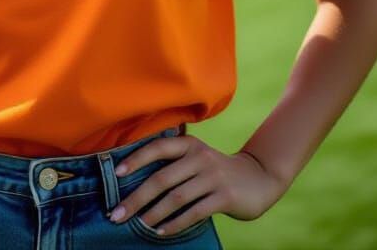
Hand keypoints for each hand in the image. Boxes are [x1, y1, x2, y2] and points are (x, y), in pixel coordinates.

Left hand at [107, 134, 286, 234]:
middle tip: (117, 214)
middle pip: (162, 178)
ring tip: (137, 225)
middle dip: (137, 198)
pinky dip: (175, 223)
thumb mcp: (197, 157)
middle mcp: (200, 157)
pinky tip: (161, 232)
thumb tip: (136, 179)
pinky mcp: (225, 197)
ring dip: (153, 214)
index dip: (136, 159)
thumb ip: (174, 162)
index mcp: (189, 144)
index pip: (158, 148)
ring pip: (176, 197)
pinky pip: (194, 212)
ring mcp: (213, 176)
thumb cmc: (217, 170)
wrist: (259, 177)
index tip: (116, 174)